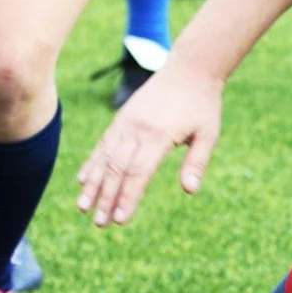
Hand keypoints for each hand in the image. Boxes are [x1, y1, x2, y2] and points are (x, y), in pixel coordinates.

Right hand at [76, 63, 224, 225]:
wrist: (189, 68)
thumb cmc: (202, 104)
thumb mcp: (209, 132)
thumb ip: (197, 161)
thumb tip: (190, 190)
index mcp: (159, 135)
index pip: (139, 172)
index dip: (128, 197)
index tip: (120, 219)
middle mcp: (137, 130)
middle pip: (117, 170)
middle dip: (106, 198)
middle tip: (100, 224)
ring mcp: (126, 123)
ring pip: (105, 158)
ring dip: (93, 185)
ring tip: (82, 208)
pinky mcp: (121, 119)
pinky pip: (103, 144)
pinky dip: (92, 163)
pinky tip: (82, 180)